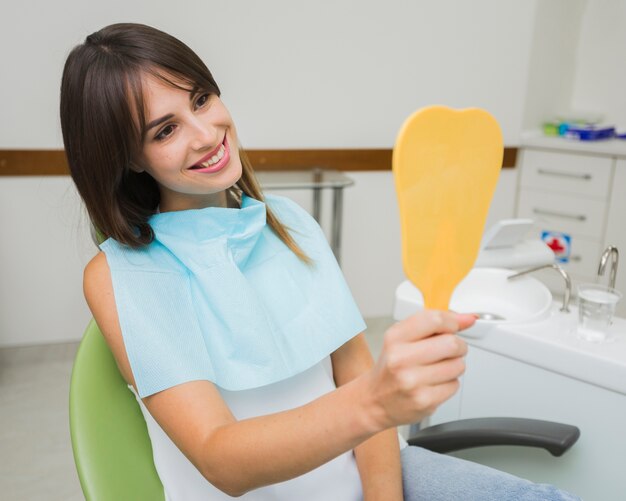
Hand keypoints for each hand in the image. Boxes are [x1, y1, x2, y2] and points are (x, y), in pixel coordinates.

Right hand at [363, 310, 474, 429]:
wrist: (376, 400)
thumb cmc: (392, 367)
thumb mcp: (402, 339)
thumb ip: (433, 325)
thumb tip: (467, 319)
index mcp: (395, 338)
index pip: (434, 320)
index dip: (452, 321)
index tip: (455, 326)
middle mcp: (400, 359)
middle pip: (451, 343)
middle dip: (458, 346)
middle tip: (449, 349)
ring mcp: (412, 381)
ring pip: (458, 365)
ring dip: (454, 365)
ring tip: (439, 368)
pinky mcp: (424, 400)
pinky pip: (455, 385)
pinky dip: (449, 383)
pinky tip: (434, 383)